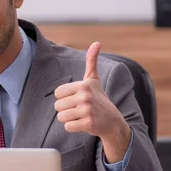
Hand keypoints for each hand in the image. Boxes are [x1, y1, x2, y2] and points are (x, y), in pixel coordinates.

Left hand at [54, 42, 130, 162]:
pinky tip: (83, 124)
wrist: (112, 121)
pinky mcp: (88, 124)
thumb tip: (96, 43)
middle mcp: (85, 97)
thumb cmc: (99, 99)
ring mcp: (87, 111)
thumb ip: (91, 61)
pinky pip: (67, 127)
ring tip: (80, 116)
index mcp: (84, 85)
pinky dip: (73, 127)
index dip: (64, 98)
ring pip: (61, 117)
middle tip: (79, 109)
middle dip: (66, 110)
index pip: (57, 93)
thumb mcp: (94, 80)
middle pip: (57, 106)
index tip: (76, 99)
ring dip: (69, 119)